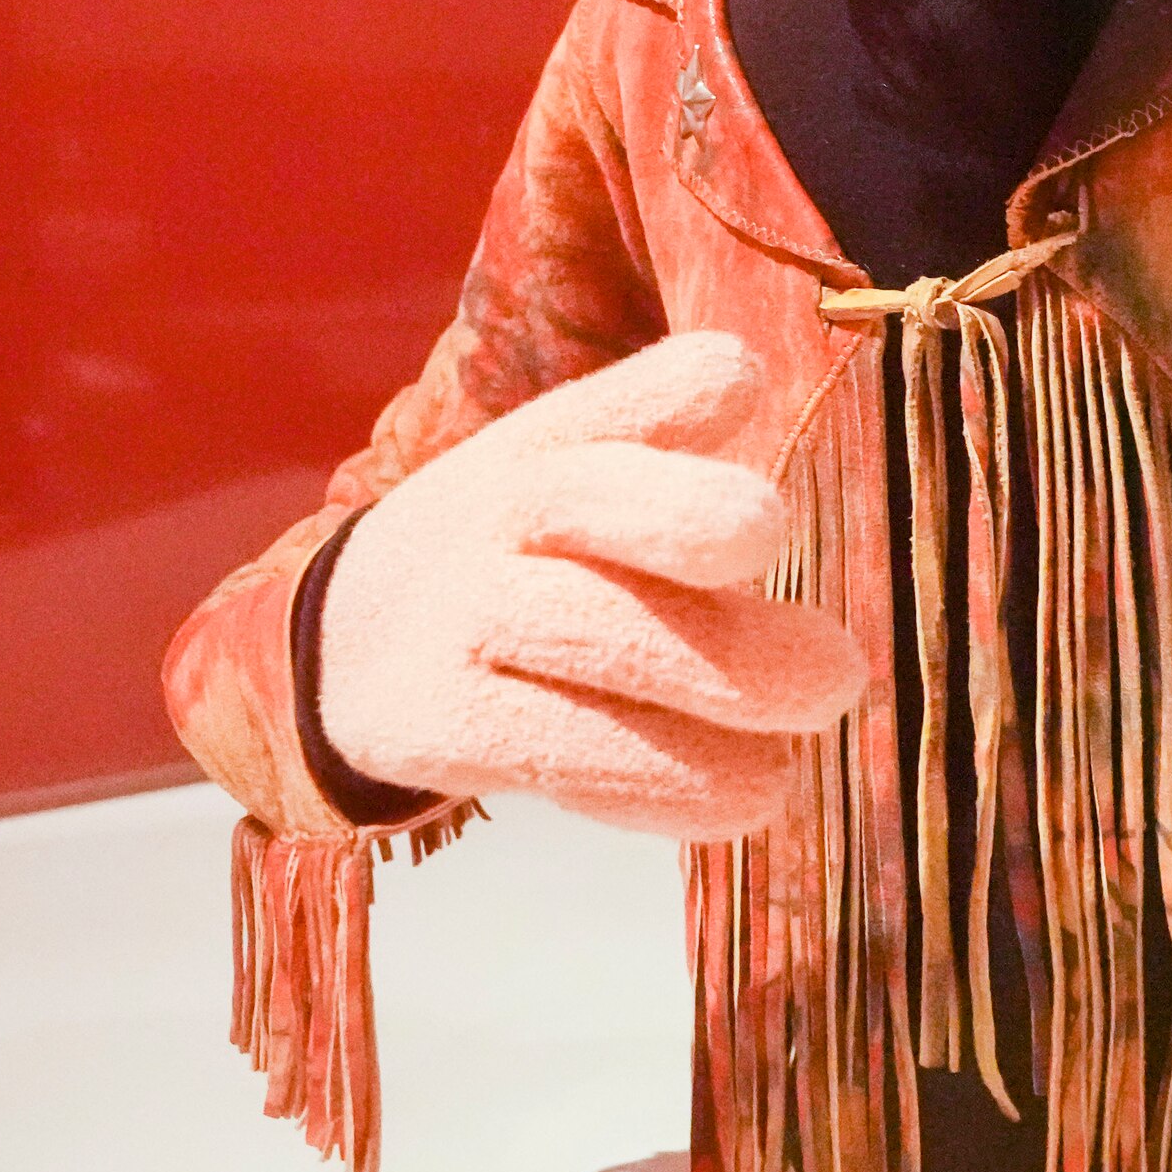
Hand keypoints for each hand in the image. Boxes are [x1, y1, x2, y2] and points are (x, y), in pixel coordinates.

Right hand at [312, 328, 868, 838]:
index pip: (609, 401)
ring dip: (714, 672)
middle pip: (591, 501)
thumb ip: (657, 423)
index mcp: (541, 444)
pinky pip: (557, 751)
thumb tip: (738, 376)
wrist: (347, 644)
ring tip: (825, 702)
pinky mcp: (437, 722)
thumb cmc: (514, 549)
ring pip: (589, 630)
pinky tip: (752, 796)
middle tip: (822, 594)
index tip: (747, 392)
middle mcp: (494, 515)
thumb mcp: (564, 463)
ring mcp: (461, 618)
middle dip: (702, 526)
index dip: (676, 391)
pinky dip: (662, 780)